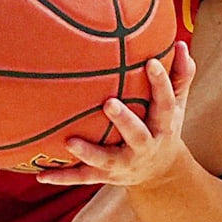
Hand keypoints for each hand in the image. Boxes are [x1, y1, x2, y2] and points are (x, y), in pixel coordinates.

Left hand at [36, 41, 195, 189]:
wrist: (159, 175)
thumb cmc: (163, 126)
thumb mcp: (177, 105)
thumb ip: (180, 76)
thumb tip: (182, 43)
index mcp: (163, 125)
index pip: (166, 103)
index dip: (161, 83)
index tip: (150, 62)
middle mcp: (145, 147)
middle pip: (137, 135)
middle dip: (124, 120)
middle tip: (108, 103)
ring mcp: (124, 164)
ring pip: (106, 161)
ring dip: (88, 153)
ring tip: (69, 141)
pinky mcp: (106, 176)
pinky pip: (82, 178)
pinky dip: (62, 176)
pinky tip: (40, 174)